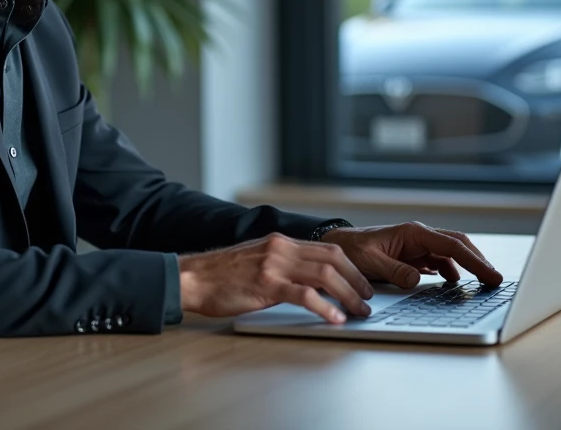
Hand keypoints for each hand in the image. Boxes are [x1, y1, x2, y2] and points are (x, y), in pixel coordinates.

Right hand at [178, 234, 374, 323]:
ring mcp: (274, 265)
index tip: (362, 284)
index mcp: (281, 242)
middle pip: (333, 260)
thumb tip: (308, 281)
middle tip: (367, 299)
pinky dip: (325, 307)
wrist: (193, 277)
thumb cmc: (221, 275)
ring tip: (358, 311)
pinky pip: (304, 295)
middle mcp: (281, 248)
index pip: (328, 250)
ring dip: (348, 295)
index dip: (351, 267)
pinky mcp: (266, 284)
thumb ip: (281, 265)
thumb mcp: (257, 260)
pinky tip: (334, 318)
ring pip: (325, 275)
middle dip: (357, 280)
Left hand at [321, 222, 501, 288]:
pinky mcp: (415, 257)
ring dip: (469, 266)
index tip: (490, 274)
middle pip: (458, 246)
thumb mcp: (370, 262)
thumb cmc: (352, 251)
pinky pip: (440, 262)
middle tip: (496, 280)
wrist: (338, 247)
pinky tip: (456, 284)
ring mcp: (419, 246)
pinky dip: (452, 272)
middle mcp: (420, 236)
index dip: (474, 261)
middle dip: (479, 261)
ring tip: (484, 283)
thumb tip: (418, 279)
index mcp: (413, 233)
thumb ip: (394, 270)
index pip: (451, 245)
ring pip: (452, 254)